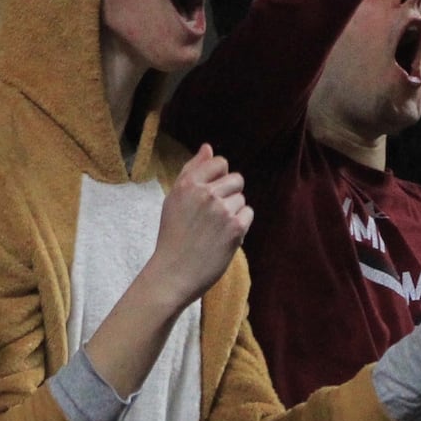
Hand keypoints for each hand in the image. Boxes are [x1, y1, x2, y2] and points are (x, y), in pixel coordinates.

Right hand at [149, 144, 254, 307]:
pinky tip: (224, 237)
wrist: (173, 272)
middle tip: (212, 215)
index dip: (219, 177)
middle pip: (236, 180)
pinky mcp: (235, 228)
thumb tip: (208, 147)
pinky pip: (248, 214)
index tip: (210, 195)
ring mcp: (222, 210)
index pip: (220, 162)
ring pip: (242, 199)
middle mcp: (206, 193)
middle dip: (229, 195)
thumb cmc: (173, 235)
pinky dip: (240, 226)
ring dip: (233, 212)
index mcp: (188, 184)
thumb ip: (192, 170)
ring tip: (215, 229)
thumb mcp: (174, 198)